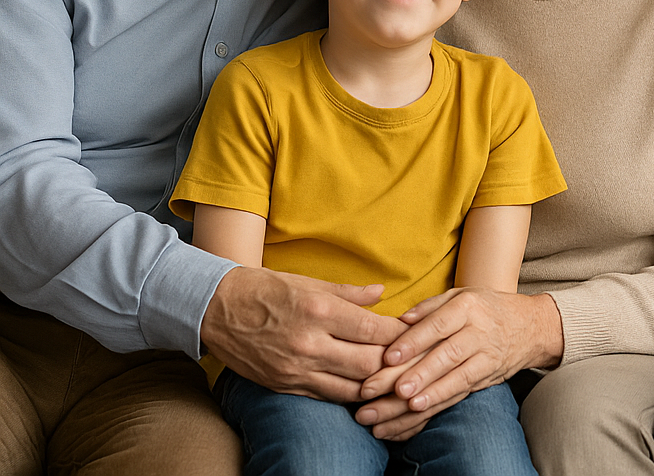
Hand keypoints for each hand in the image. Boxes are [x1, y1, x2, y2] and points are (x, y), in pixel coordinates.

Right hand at [200, 266, 407, 401]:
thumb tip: (382, 294)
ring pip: (351, 388)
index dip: (400, 335)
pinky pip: (327, 397)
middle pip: (368, 364)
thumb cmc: (265, 289)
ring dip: (375, 385)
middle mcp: (309, 343)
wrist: (214, 309)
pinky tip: (364, 389)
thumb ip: (349, 293)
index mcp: (319, 311)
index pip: (373, 330)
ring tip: (393, 379)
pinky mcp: (284, 385)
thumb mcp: (308, 282)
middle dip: (394, 364)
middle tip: (411, 359)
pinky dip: (349, 394)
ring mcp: (295, 369)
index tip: (415, 333)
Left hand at [353, 288, 562, 439]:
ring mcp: (488, 355)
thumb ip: (429, 307)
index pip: (439, 324)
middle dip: (418, 372)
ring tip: (406, 404)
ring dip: (431, 392)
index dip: (413, 341)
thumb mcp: (461, 296)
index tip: (388, 357)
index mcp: (468, 306)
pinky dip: (441, 401)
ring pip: (457, 376)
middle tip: (390, 389)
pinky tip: (420, 410)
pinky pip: (463, 390)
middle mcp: (480, 330)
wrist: (531, 326)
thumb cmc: (486, 308)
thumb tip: (400, 320)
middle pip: (447, 353)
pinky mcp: (489, 375)